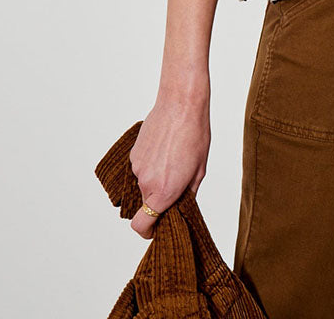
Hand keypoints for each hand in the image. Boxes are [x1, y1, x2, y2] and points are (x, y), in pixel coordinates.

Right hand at [128, 90, 210, 238]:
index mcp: (163, 191)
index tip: (156, 228)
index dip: (148, 231)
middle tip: (177, 184)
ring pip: (144, 184)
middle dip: (158, 200)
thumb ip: (186, 195)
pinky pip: (141, 168)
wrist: (181, 103)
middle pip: (146, 204)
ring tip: (174, 159)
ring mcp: (137, 167)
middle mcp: (145, 182)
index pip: (142, 225)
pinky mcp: (134, 153)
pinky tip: (165, 149)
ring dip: (156, 180)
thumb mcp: (199, 170)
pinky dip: (151, 165)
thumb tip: (179, 207)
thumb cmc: (195, 135)